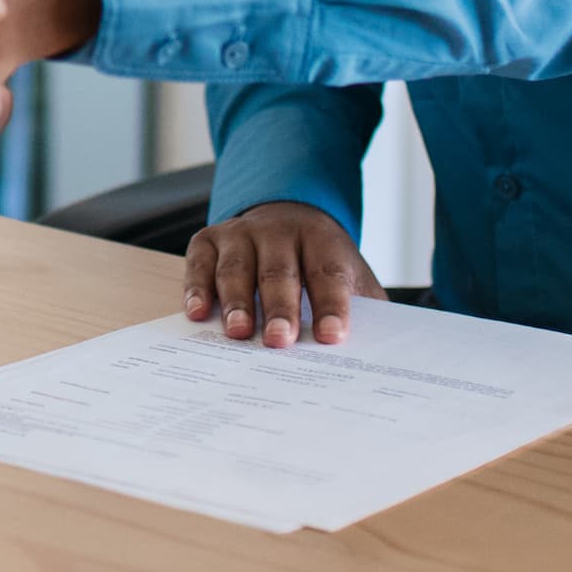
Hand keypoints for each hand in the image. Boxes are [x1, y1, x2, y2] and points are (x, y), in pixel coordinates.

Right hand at [184, 200, 380, 346]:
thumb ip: (361, 308)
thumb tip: (374, 354)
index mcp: (320, 238)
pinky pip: (199, 263)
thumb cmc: (319, 262)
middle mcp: (278, 230)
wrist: (288, 218)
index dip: (330, 305)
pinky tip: (199, 312)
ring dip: (237, 301)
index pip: (328, 272)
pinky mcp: (208, 240)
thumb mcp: (350, 276)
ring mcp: (240, 233)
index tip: (331, 336)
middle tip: (280, 340)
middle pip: (279, 271)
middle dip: (280, 308)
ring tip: (239, 332)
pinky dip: (197, 287)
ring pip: (237, 267)